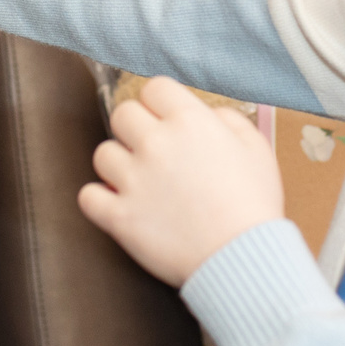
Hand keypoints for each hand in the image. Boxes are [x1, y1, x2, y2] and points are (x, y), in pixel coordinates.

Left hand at [77, 78, 283, 287]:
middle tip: (151, 149)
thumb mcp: (256, 148)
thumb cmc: (253, 204)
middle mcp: (156, 143)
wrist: (242, 257)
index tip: (165, 118)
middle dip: (136, 128)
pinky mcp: (119, 217)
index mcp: (189, 122)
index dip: (160, 102)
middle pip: (122, 114)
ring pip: (102, 154)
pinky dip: (99, 200)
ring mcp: (133, 180)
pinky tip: (118, 204)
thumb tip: (209, 114)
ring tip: (138, 180)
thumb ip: (229, 119)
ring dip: (117, 164)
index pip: (154, 88)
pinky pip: (88, 196)